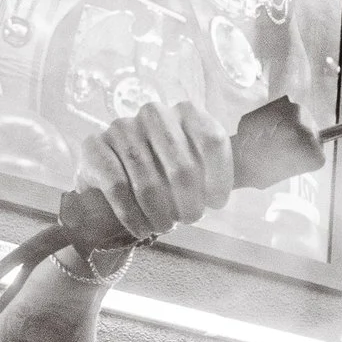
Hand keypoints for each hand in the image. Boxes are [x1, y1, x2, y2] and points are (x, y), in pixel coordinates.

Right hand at [61, 96, 236, 257]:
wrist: (108, 181)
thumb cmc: (161, 176)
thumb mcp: (192, 167)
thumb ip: (215, 171)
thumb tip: (247, 178)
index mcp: (185, 112)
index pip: (212, 141)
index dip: (220, 178)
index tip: (217, 203)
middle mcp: (153, 113)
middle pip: (183, 166)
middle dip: (190, 203)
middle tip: (189, 219)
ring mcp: (121, 128)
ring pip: (150, 182)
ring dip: (161, 214)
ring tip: (166, 226)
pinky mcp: (94, 148)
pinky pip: (119, 188)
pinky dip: (134, 216)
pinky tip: (142, 229)